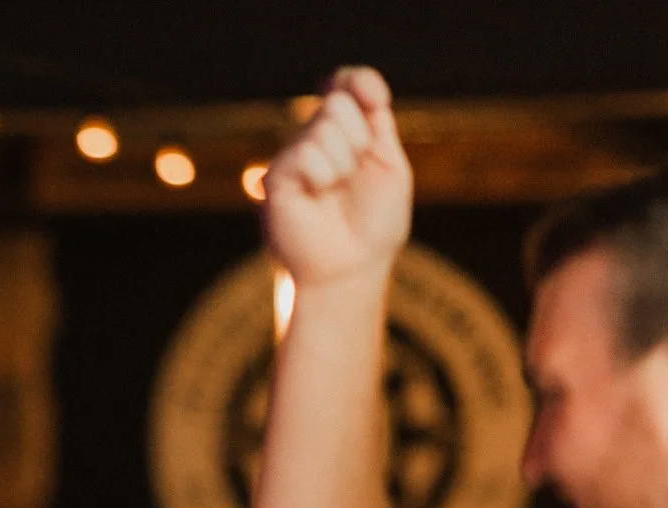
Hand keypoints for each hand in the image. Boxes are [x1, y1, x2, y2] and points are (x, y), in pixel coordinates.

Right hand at [263, 66, 412, 288]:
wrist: (352, 268)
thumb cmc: (374, 224)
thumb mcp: (390, 166)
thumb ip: (376, 124)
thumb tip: (357, 87)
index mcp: (348, 133)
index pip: (347, 84)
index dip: (360, 80)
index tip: (377, 99)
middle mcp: (317, 139)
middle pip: (338, 102)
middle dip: (359, 139)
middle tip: (354, 176)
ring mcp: (295, 157)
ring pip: (323, 127)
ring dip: (343, 164)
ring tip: (334, 194)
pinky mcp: (277, 176)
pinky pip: (305, 153)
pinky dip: (322, 176)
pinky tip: (316, 198)